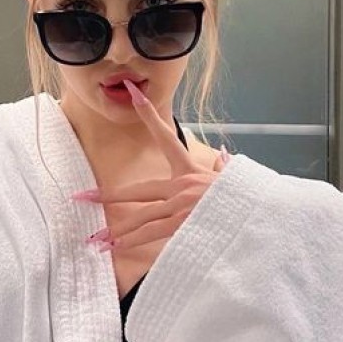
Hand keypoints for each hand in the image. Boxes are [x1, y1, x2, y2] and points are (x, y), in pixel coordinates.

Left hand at [72, 79, 230, 252]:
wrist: (259, 214)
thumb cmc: (244, 198)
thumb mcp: (232, 179)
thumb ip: (222, 168)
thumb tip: (222, 156)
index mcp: (190, 170)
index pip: (166, 137)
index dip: (149, 115)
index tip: (134, 94)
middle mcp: (182, 185)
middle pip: (138, 189)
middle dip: (108, 195)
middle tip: (82, 197)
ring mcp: (182, 207)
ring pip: (141, 218)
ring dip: (117, 230)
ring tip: (96, 238)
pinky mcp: (184, 226)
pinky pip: (152, 235)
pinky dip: (134, 241)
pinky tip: (117, 247)